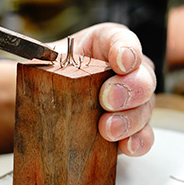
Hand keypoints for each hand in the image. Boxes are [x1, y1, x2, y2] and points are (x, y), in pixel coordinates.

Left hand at [53, 23, 155, 156]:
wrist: (44, 102)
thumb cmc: (50, 75)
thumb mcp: (44, 62)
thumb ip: (44, 60)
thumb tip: (39, 64)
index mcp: (105, 45)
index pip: (121, 39)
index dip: (126, 49)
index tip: (121, 61)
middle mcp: (126, 71)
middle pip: (142, 75)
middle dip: (129, 88)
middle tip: (108, 99)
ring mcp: (132, 100)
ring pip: (145, 107)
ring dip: (129, 119)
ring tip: (108, 128)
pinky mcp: (131, 128)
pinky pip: (144, 135)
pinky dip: (138, 141)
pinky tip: (127, 145)